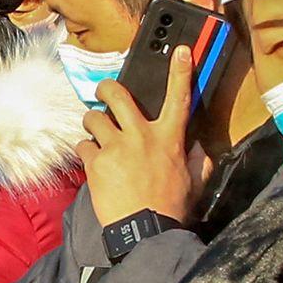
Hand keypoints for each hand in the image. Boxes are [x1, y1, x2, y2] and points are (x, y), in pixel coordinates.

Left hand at [78, 48, 203, 229]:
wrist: (145, 231)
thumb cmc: (172, 208)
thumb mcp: (195, 181)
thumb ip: (197, 159)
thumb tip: (198, 145)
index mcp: (170, 137)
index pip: (179, 97)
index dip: (180, 71)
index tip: (181, 51)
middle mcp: (141, 135)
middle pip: (118, 95)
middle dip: (107, 88)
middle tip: (103, 91)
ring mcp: (116, 147)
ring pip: (94, 118)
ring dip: (92, 123)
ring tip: (95, 134)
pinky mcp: (96, 163)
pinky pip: (83, 146)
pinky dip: (86, 152)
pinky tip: (91, 162)